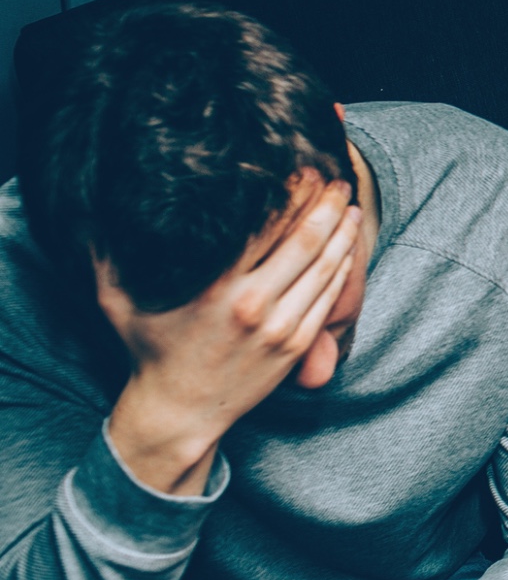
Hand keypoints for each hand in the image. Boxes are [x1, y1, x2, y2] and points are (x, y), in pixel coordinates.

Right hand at [104, 171, 360, 495]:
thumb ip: (105, 256)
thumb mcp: (119, 302)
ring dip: (342, 231)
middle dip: (324, 204)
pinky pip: (329, 295)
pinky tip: (347, 243)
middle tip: (335, 177)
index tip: (300, 168)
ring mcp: (280, 326)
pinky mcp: (297, 343)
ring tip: (347, 201)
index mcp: (214, 289)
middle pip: (304, 240)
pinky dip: (342, 265)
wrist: (180, 412)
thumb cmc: (150, 350)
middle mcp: (252, 305)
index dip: (288, 194)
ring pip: (325, 266)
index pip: (263, 227)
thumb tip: (87, 213)